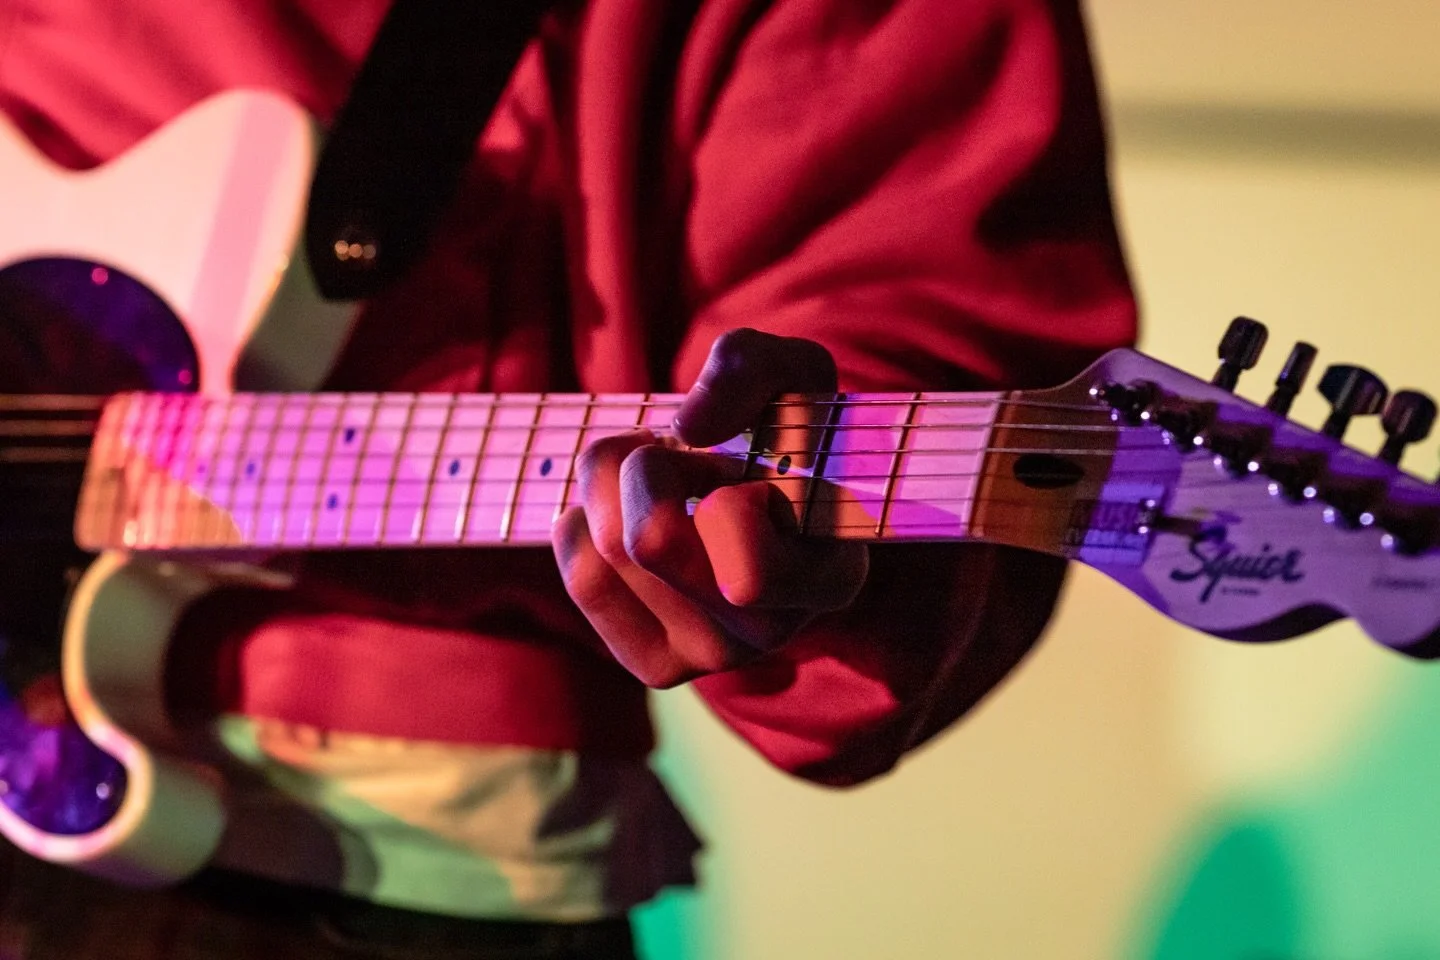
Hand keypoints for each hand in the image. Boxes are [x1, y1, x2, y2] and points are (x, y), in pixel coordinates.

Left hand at [552, 329, 869, 686]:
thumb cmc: (782, 430)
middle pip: (650, 542)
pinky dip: (585, 523)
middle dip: (646, 466)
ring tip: (661, 482)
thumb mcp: (789, 371)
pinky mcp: (656, 663)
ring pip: (607, 550)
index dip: (717, 494)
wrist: (758, 487)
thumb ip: (749, 370)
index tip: (735, 466)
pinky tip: (624, 515)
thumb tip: (689, 429)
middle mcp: (776, 631)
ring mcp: (713, 656)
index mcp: (829, 577)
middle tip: (680, 457)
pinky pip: (581, 574)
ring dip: (613, 486)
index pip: (747, 569)